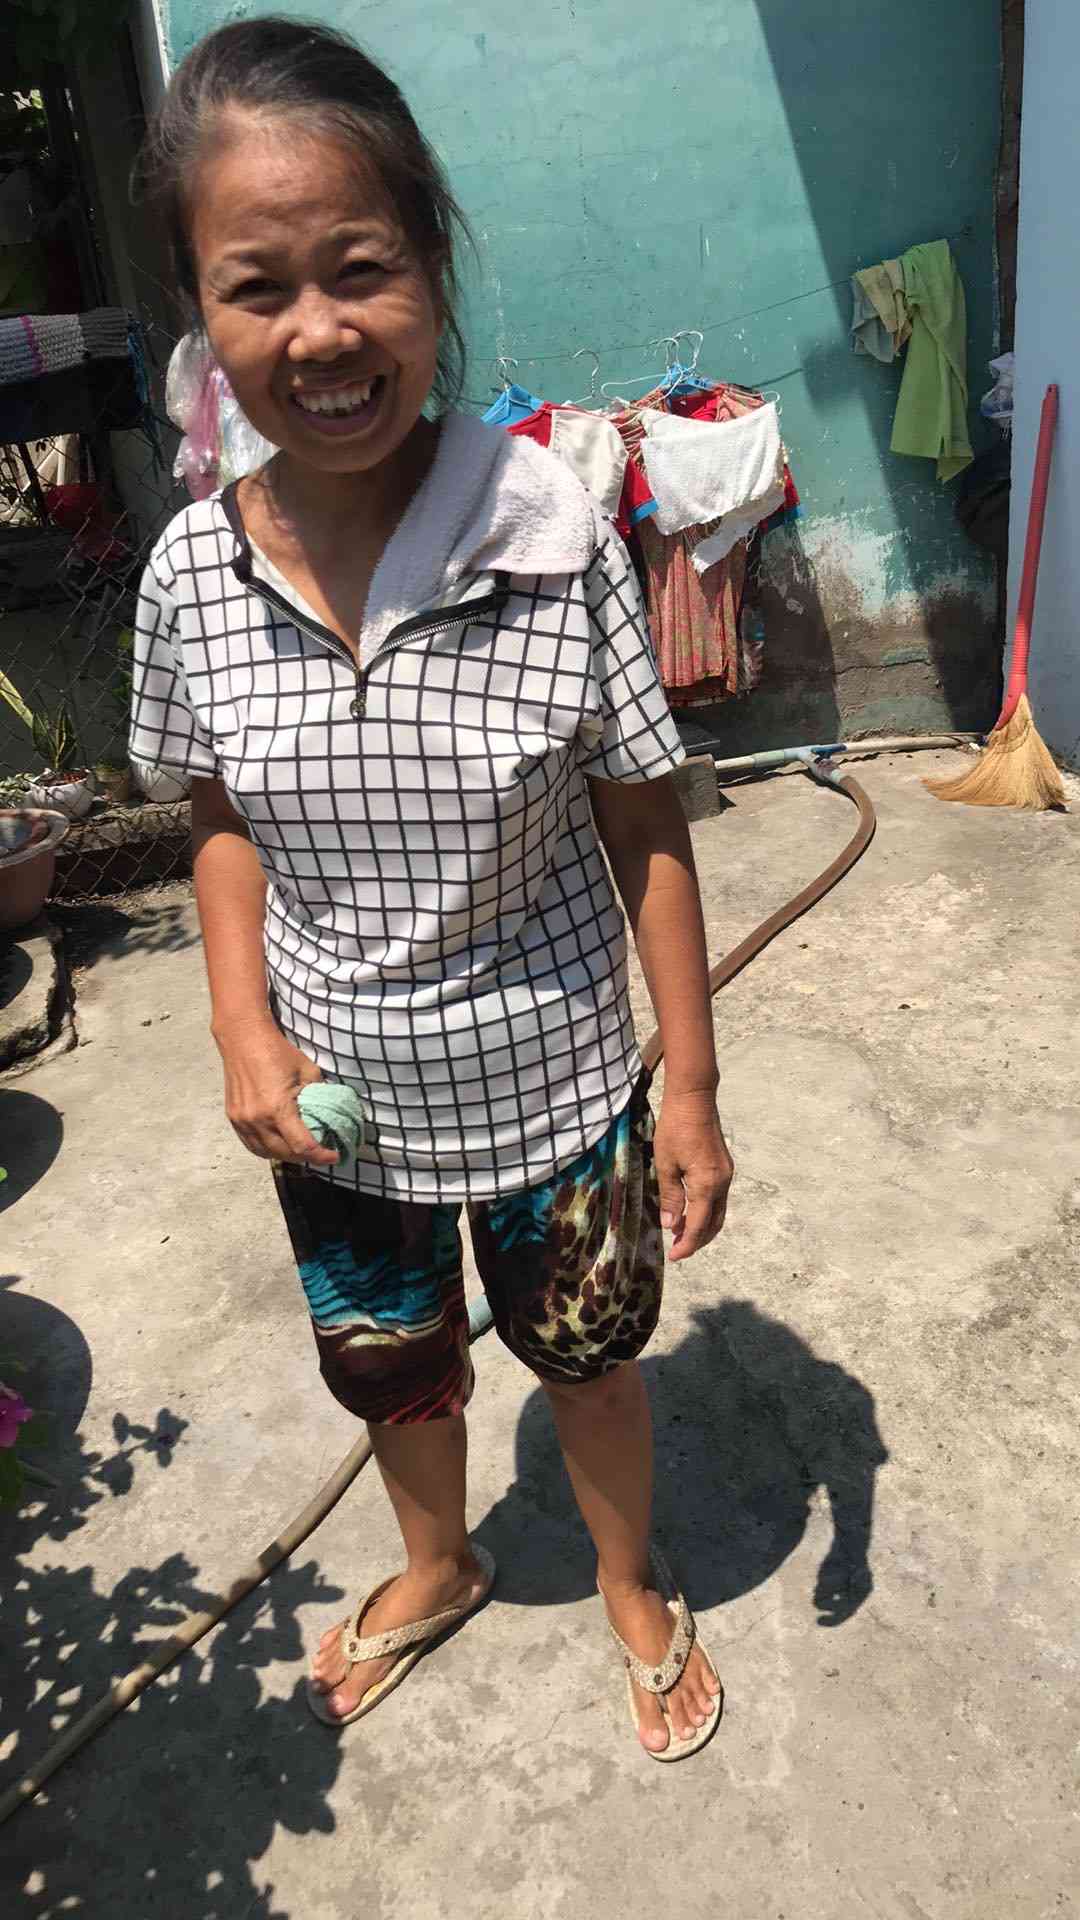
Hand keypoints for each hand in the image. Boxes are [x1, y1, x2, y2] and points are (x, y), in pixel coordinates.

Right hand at [213, 1013, 339, 1166]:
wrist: (243, 1039)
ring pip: (267, 1153)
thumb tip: (331, 1114)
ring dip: (287, 1156)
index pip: (302, 1146)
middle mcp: (257, 1119)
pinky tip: (280, 1145)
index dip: (321, 1156)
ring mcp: (242, 1121)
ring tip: (302, 1151)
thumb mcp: (308, 1071)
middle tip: (322, 1153)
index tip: (334, 1156)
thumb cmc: (277, 1052)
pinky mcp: (234, 1119)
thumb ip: (319, 1095)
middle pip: (285, 1154)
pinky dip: (268, 1150)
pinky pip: (252, 1145)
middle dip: (306, 1158)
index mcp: (277, 1108)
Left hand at [653, 1088, 732, 1260]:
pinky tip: (691, 1211)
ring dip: (703, 1227)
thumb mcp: (666, 1163)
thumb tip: (671, 1225)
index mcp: (707, 1184)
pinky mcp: (724, 1168)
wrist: (694, 1100)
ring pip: (719, 1212)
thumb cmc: (676, 1128)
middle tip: (678, 1250)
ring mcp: (726, 1175)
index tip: (674, 1256)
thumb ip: (671, 1196)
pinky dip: (706, 1211)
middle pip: (714, 1223)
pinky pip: (718, 1198)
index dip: (687, 1244)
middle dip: (698, 1240)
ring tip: (682, 1234)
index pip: (699, 1225)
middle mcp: (722, 1183)